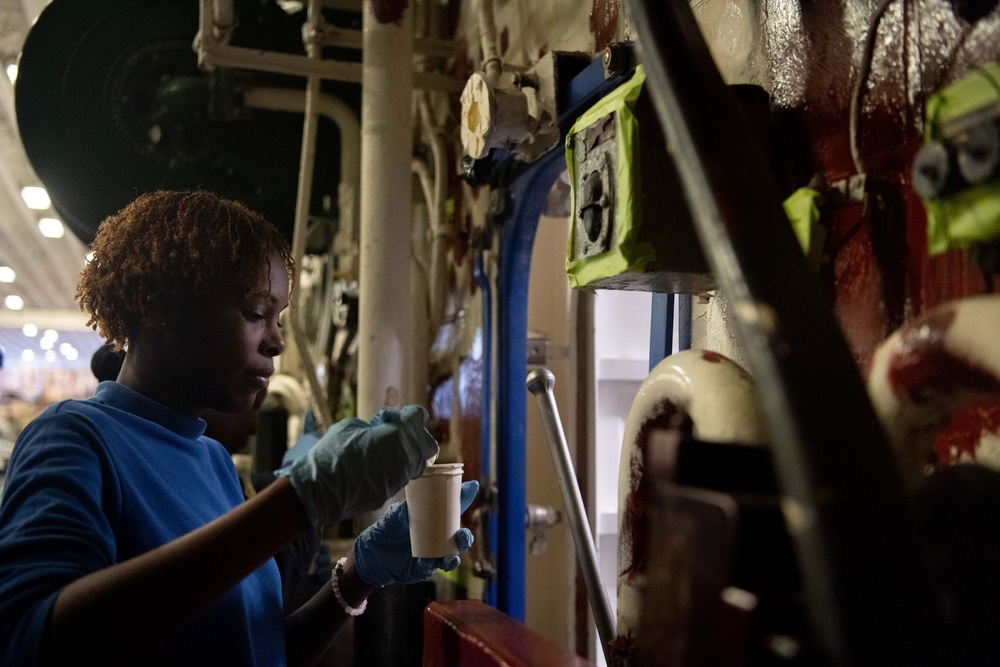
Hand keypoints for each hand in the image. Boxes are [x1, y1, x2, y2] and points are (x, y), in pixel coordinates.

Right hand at [277, 405, 439, 528]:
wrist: (319, 490)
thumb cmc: (331, 452)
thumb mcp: (351, 426)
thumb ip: (374, 424)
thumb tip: (383, 425)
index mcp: (398, 435)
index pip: (418, 417)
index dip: (408, 414)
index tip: (398, 416)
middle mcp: (406, 458)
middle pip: (427, 444)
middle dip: (415, 436)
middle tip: (396, 433)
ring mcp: (400, 479)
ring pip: (416, 463)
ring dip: (406, 454)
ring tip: (384, 450)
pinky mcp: (390, 494)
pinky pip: (400, 477)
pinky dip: (393, 469)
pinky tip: (374, 467)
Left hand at [354, 480, 478, 587]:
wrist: (372, 552)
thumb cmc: (388, 528)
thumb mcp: (396, 514)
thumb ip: (405, 508)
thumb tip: (414, 503)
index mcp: (435, 520)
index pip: (453, 508)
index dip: (464, 497)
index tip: (472, 486)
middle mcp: (438, 537)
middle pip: (458, 537)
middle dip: (465, 537)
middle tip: (463, 534)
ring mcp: (433, 554)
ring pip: (451, 556)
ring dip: (455, 554)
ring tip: (453, 553)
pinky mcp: (423, 569)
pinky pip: (431, 567)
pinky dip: (433, 564)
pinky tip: (432, 561)